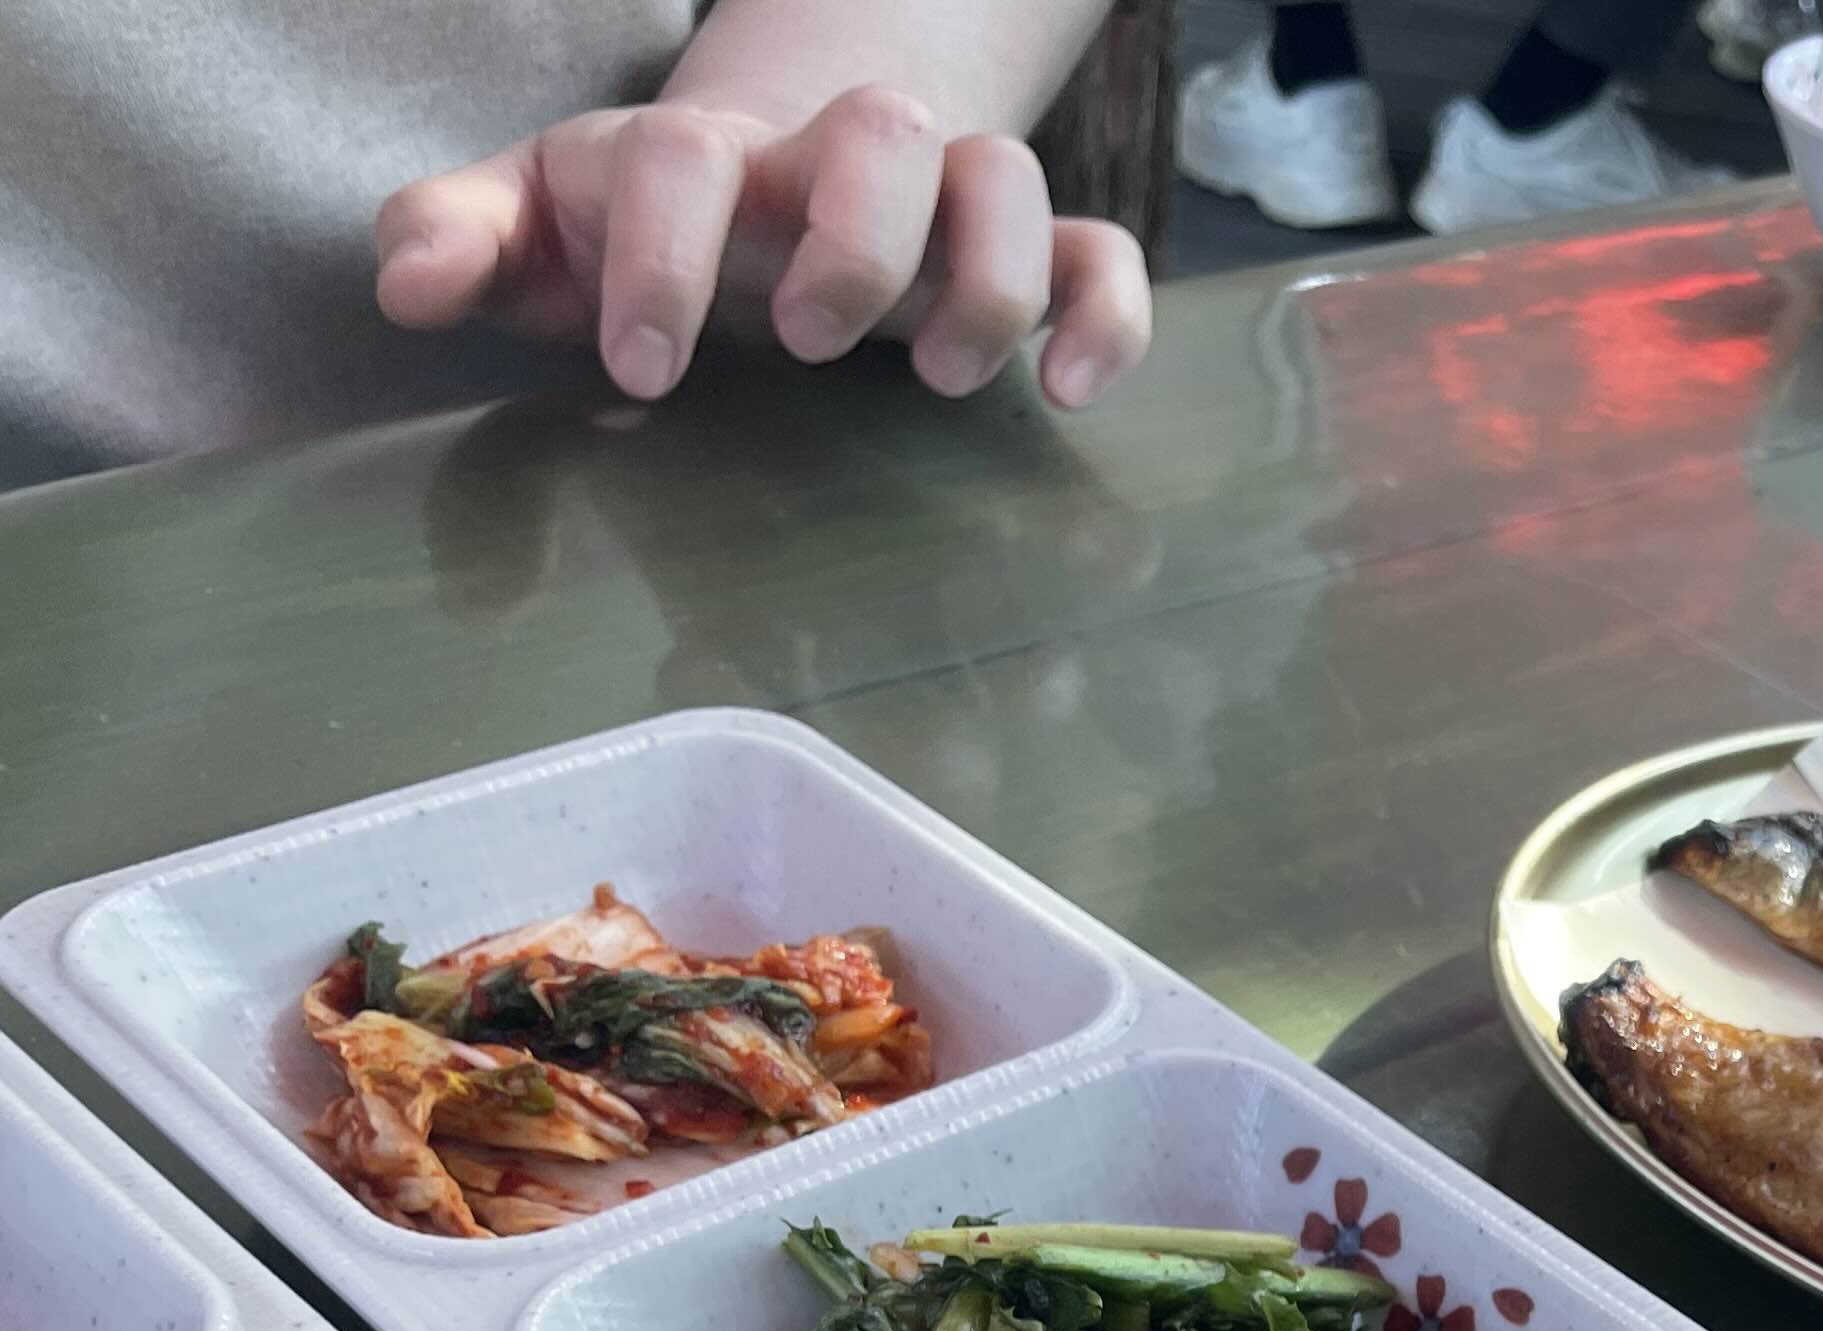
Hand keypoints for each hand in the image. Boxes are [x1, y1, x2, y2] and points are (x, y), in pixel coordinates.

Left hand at [374, 88, 1151, 410]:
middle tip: (806, 346)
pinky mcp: (1021, 258)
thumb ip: (456, 236)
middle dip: (854, 240)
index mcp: (707, 158)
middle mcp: (832, 163)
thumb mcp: (537, 225)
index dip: (663, 257)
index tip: (644, 371)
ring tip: (945, 380)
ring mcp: (938, 208)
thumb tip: (405, 286)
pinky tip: (1069, 392)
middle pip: (880, 130)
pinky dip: (1101, 314)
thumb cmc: (642, 227)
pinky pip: (1096, 255)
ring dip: (984, 276)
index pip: (685, 160)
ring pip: (1002, 178)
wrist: (769, 181)